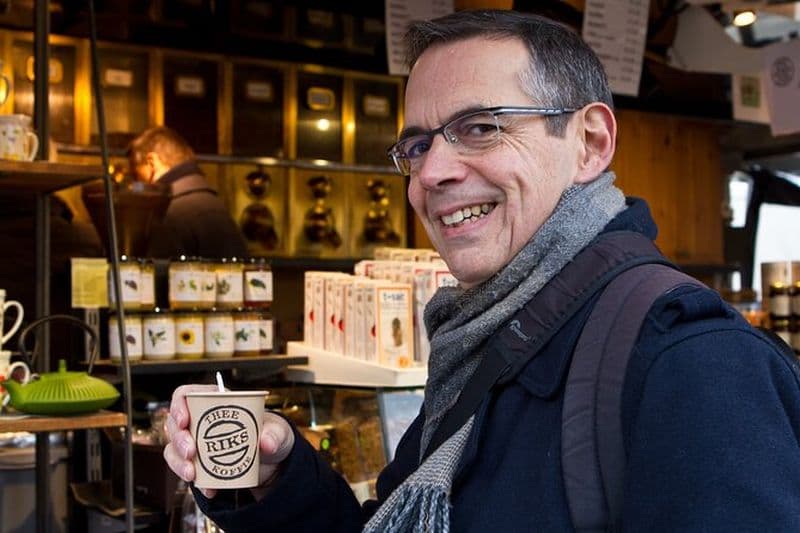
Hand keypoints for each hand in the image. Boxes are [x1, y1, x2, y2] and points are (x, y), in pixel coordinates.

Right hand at [163, 384, 295, 498]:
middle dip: (178, 439)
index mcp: (216, 403)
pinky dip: (195, 483)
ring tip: (192, 474)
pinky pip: (186, 472)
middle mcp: (201, 421)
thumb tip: (266, 443)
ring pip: (174, 449)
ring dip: (178, 462)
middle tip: (190, 452)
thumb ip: (275, 434)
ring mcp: (197, 443)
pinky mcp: (199, 464)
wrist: (273, 461)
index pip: (186, 395)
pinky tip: (209, 490)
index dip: (178, 405)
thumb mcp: (278, 431)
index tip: (184, 420)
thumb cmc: (272, 435)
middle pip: (175, 424)